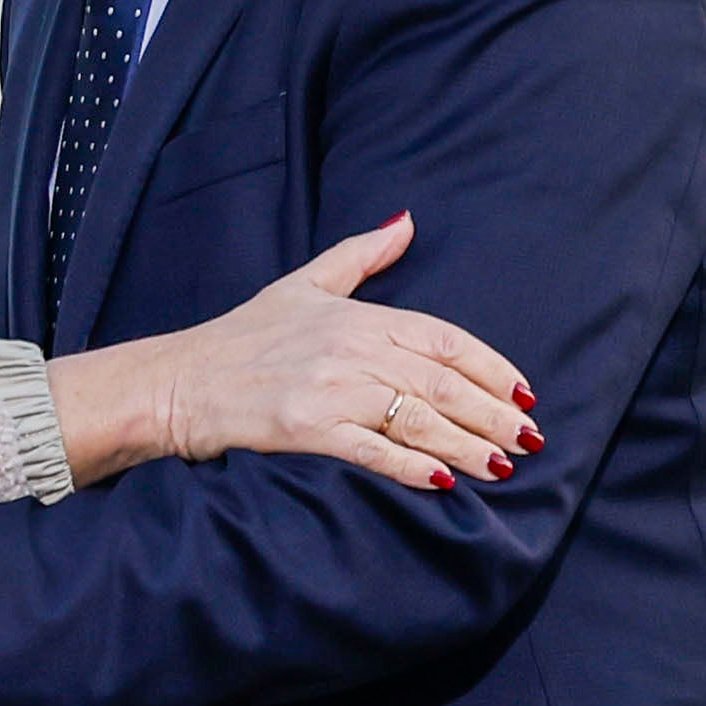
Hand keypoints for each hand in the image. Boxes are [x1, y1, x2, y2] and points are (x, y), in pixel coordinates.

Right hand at [58, 213, 536, 493]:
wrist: (177, 381)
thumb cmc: (241, 336)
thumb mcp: (303, 285)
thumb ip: (361, 255)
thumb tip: (408, 221)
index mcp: (357, 316)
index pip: (444, 339)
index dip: (490, 368)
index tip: (524, 394)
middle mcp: (350, 349)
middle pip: (442, 383)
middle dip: (492, 414)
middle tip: (528, 440)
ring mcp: (329, 391)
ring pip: (418, 420)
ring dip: (466, 446)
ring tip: (500, 466)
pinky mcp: (307, 430)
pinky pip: (375, 451)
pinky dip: (413, 468)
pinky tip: (443, 483)